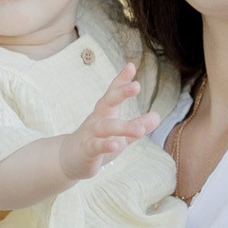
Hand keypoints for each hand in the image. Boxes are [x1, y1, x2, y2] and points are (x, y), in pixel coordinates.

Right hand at [56, 62, 159, 181]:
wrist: (69, 160)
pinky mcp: (86, 150)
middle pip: (107, 102)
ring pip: (105, 126)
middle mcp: (97, 119)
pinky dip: (105, 145)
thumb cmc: (96, 143)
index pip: (113, 93)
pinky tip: (116, 146)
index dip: (122, 80)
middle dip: (120, 93)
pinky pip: (95, 146)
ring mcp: (90, 134)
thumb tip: (157, 116)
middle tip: (136, 86)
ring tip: (140, 130)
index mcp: (106, 112)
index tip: (131, 66)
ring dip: (122, 127)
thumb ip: (138, 124)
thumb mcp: (121, 135)